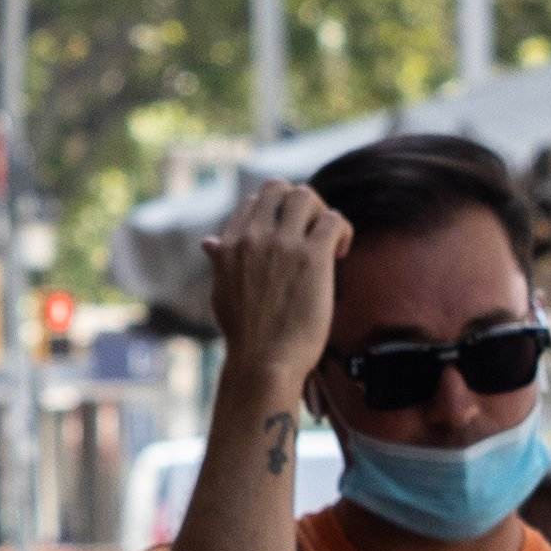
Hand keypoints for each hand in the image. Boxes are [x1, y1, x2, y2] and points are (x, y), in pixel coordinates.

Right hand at [201, 180, 351, 398]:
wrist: (264, 363)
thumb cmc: (246, 335)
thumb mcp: (222, 292)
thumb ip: (220, 261)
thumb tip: (207, 242)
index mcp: (229, 246)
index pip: (253, 203)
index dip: (276, 215)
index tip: (288, 239)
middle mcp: (252, 238)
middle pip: (278, 188)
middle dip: (299, 204)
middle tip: (310, 232)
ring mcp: (282, 245)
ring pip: (305, 195)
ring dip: (320, 212)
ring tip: (326, 241)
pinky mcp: (311, 256)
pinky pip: (333, 219)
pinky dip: (342, 230)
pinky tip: (340, 253)